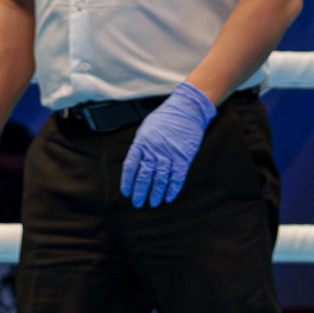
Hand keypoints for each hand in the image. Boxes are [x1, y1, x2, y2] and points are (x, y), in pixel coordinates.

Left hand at [121, 82, 213, 207]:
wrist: (187, 109)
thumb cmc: (165, 118)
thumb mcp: (146, 128)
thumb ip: (141, 146)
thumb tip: (136, 164)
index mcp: (141, 142)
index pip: (130, 165)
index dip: (127, 181)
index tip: (126, 192)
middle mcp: (154, 150)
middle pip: (144, 176)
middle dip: (140, 192)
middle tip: (138, 203)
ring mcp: (169, 154)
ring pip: (160, 179)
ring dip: (156, 193)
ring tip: (153, 203)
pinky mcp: (183, 157)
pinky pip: (177, 177)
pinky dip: (172, 189)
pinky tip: (168, 197)